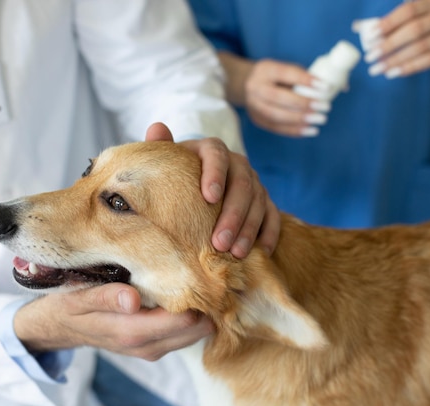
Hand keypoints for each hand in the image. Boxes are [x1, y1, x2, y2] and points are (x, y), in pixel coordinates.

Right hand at [14, 283, 213, 360]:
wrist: (60, 327)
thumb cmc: (69, 306)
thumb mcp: (79, 298)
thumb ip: (105, 299)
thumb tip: (132, 300)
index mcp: (131, 333)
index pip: (183, 320)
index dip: (196, 295)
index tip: (200, 269)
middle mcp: (147, 346)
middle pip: (197, 328)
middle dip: (203, 301)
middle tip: (202, 271)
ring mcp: (153, 349)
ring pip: (195, 332)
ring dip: (198, 308)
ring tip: (194, 278)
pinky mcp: (155, 345)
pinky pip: (185, 333)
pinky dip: (190, 315)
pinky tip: (182, 291)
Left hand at [145, 122, 280, 257]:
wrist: (194, 187)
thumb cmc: (176, 177)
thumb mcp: (167, 163)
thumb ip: (160, 147)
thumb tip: (156, 127)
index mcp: (211, 150)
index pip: (216, 154)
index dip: (215, 173)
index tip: (209, 197)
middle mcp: (237, 163)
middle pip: (242, 184)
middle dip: (232, 215)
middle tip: (219, 242)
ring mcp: (254, 182)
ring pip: (258, 203)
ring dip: (249, 229)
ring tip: (236, 253)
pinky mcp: (265, 201)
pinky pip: (273, 216)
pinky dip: (269, 234)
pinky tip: (262, 253)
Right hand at [219, 52, 330, 137]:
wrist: (247, 85)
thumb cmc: (276, 77)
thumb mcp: (286, 69)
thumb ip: (309, 76)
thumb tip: (342, 86)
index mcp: (265, 69)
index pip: (286, 74)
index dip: (305, 80)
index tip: (325, 87)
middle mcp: (255, 87)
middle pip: (279, 98)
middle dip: (304, 104)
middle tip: (325, 107)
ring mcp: (253, 105)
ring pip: (276, 115)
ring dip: (300, 120)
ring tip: (320, 120)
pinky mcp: (257, 119)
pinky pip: (276, 128)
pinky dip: (294, 130)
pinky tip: (310, 130)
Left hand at [356, 0, 429, 85]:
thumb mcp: (420, 20)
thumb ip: (393, 23)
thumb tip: (359, 28)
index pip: (408, 9)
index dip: (388, 22)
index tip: (369, 36)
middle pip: (414, 29)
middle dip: (389, 44)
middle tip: (370, 56)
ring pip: (421, 46)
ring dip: (396, 60)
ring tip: (377, 69)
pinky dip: (411, 67)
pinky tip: (394, 73)